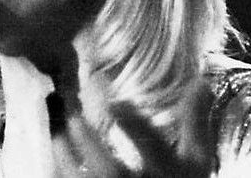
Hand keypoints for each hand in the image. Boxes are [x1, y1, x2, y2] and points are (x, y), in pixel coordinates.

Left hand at [50, 95, 211, 176]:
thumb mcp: (195, 160)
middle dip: (92, 147)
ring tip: (58, 138)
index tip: (116, 102)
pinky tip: (50, 163)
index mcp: (170, 173)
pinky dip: (60, 177)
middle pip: (112, 171)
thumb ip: (195, 123)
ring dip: (68, 162)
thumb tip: (200, 81)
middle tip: (74, 118)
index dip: (136, 127)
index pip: (154, 150)